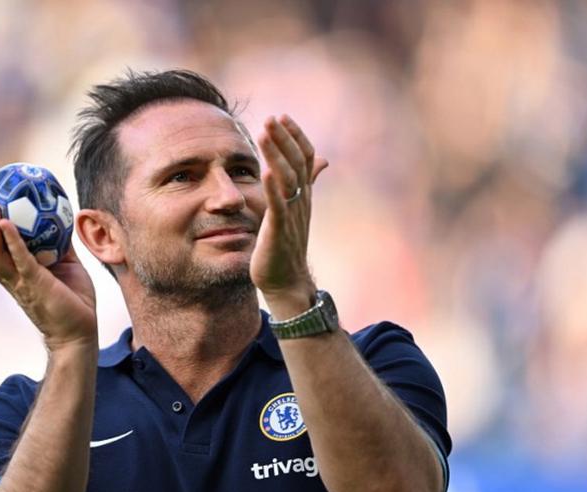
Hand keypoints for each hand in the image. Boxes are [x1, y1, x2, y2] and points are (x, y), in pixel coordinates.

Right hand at [0, 203, 97, 349]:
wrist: (80, 331)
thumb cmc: (74, 301)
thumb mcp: (68, 266)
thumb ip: (61, 246)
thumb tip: (64, 221)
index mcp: (16, 275)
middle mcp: (12, 279)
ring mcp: (21, 282)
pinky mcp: (35, 284)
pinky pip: (19, 259)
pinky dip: (11, 240)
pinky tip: (7, 223)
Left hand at [250, 115, 328, 302]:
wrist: (286, 281)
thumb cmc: (285, 245)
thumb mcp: (295, 210)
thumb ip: (303, 184)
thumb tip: (321, 161)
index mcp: (303, 195)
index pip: (304, 158)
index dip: (295, 136)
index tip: (282, 116)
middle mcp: (301, 201)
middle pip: (297, 162)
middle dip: (284, 138)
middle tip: (272, 117)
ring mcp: (292, 215)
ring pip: (288, 179)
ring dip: (276, 154)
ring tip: (265, 133)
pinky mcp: (280, 230)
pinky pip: (278, 206)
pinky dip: (273, 188)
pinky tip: (266, 171)